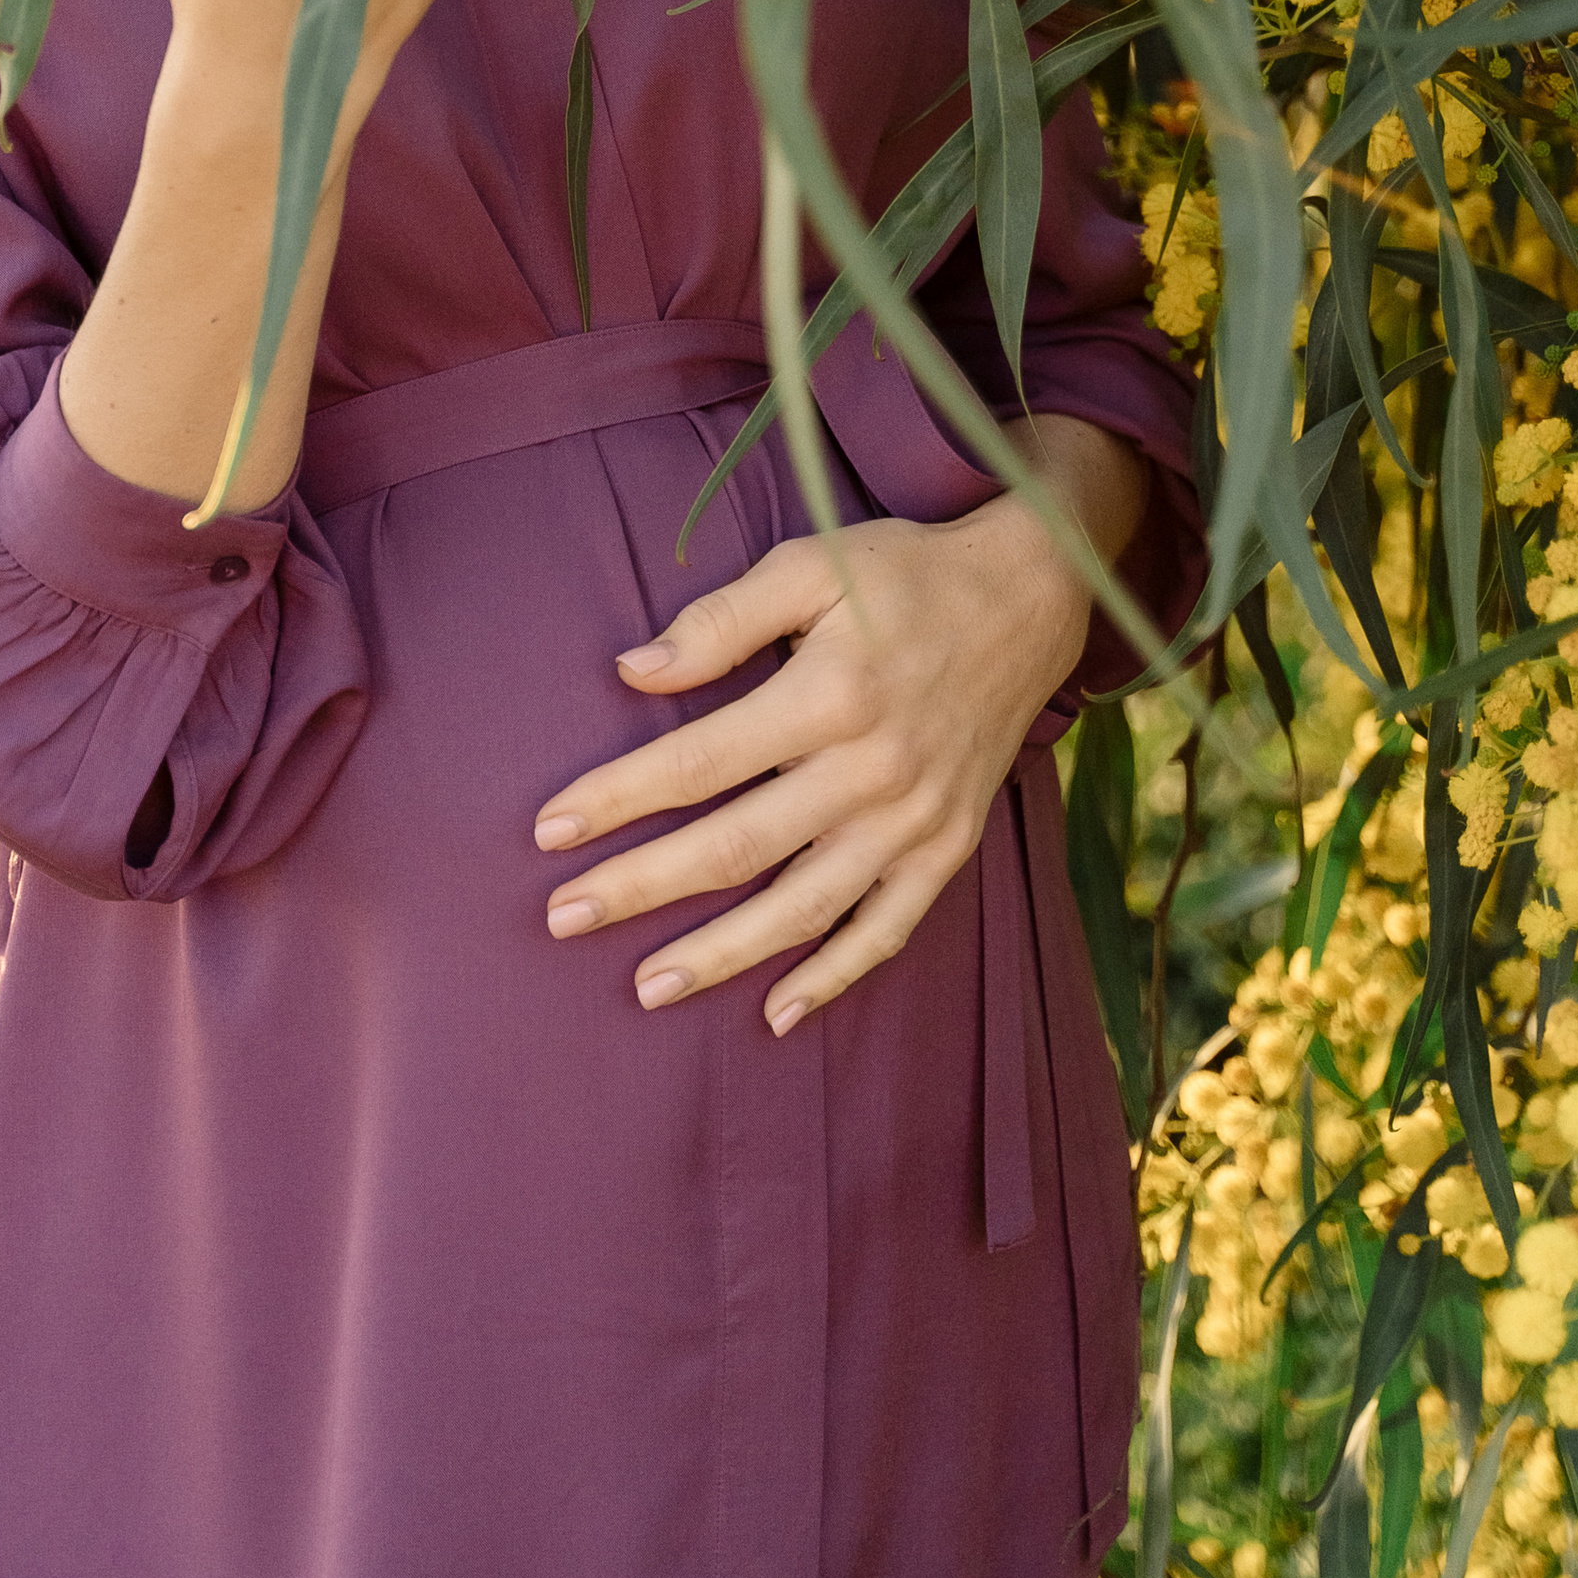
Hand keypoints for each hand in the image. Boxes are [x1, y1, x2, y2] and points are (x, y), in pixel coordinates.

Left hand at [531, 423, 1144, 1032]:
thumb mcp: (810, 564)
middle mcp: (872, 770)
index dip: (619, 798)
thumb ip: (721, 622)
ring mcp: (915, 821)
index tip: (549, 830)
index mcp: (829, 694)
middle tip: (562, 919)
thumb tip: (631, 672)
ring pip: (803, 907)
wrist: (1028, 600)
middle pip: (736, 847)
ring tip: (645, 988)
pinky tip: (777, 1014)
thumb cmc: (902, 575)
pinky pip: (887, 930)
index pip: (698, 762)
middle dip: (641, 888)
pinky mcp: (948, 849)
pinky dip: (834, 978)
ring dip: (720, 954)